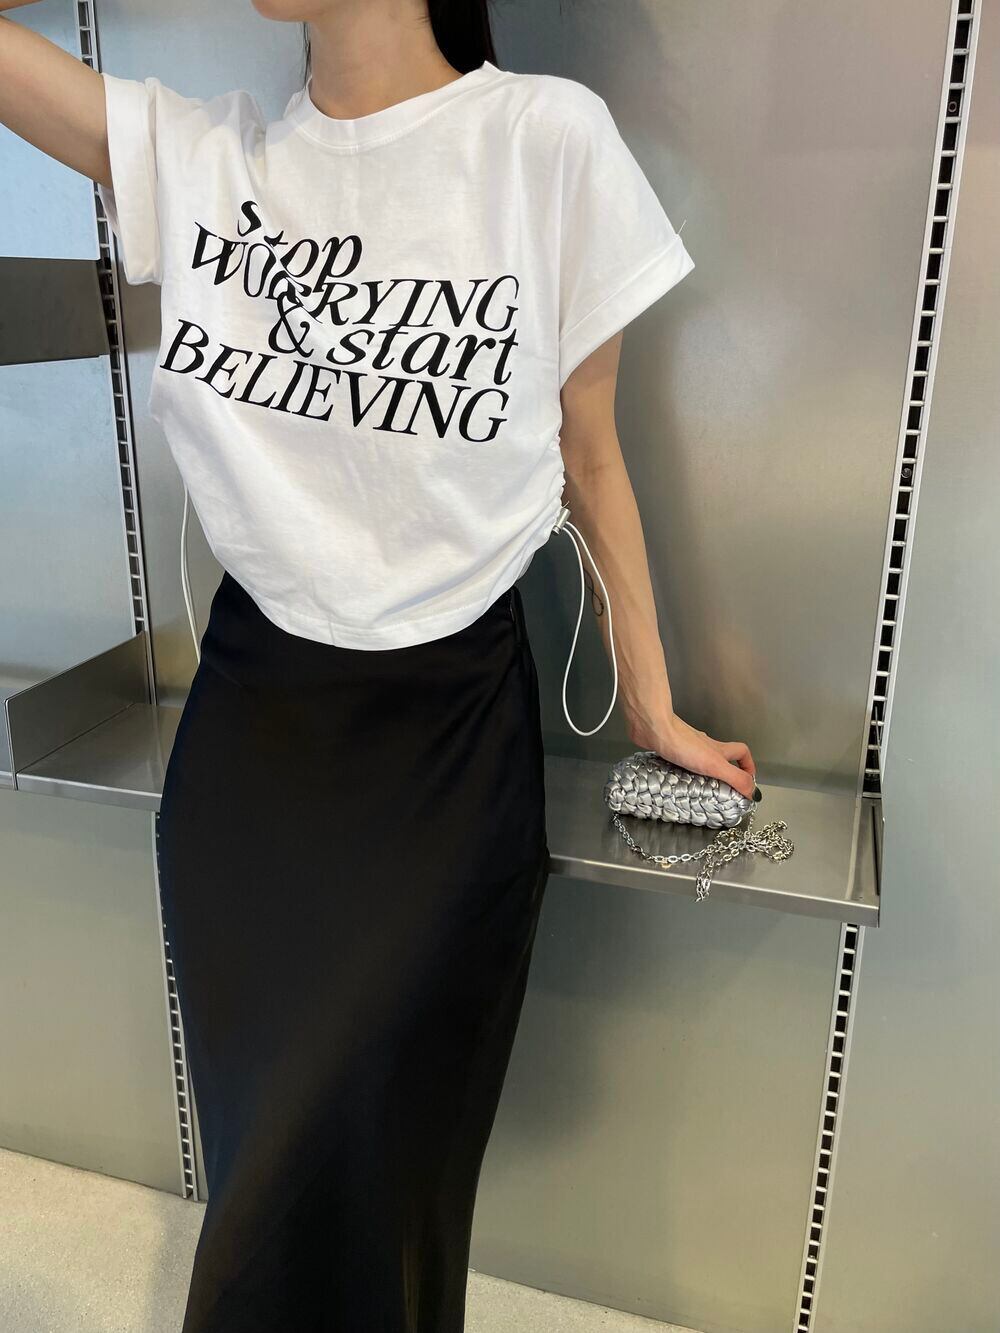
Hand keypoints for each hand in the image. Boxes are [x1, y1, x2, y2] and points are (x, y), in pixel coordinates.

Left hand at [627, 711, 757, 800]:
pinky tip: (677, 786)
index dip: (748, 766)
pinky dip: (682, 776)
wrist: (653, 729)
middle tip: (722, 793)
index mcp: (718, 749)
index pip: (741, 753)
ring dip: (702, 778)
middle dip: (724, 775)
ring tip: (699, 796)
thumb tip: (753, 792)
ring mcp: (686, 748)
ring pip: (699, 763)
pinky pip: (679, 765)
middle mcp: (704, 747)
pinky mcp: (669, 751)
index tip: (748, 782)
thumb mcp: (715, 765)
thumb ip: (735, 778)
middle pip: (721, 758)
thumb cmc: (683, 744)